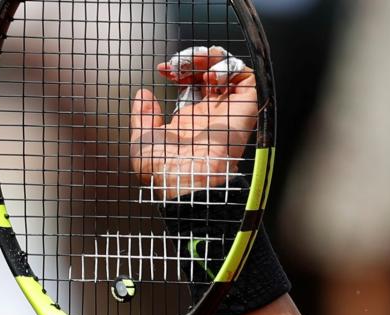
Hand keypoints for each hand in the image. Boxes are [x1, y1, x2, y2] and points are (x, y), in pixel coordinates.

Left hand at [130, 46, 257, 199]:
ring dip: (211, 59)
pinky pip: (247, 78)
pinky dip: (230, 68)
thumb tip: (143, 94)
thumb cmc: (162, 170)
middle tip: (177, 65)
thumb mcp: (142, 140)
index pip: (191, 85)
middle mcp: (210, 114)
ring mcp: (227, 111)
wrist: (183, 180)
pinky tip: (210, 77)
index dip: (180, 71)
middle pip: (210, 73)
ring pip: (229, 71)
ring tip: (193, 65)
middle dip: (193, 60)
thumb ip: (143, 115)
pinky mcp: (244, 110)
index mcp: (188, 122)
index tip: (163, 69)